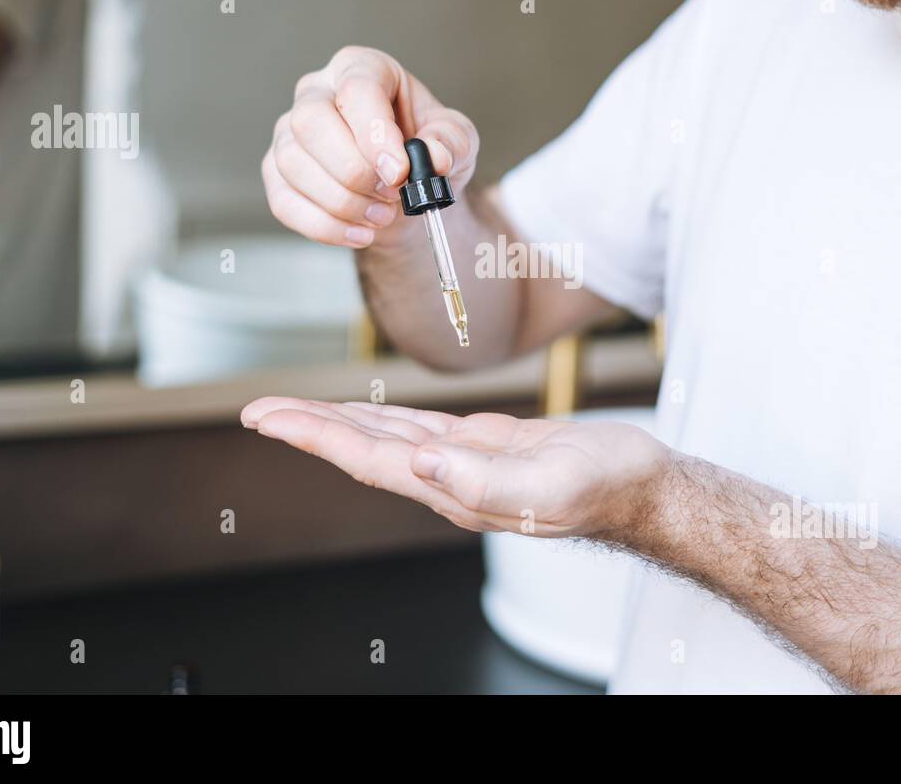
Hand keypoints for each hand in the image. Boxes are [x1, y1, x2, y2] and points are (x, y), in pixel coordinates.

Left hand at [240, 398, 670, 538]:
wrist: (642, 486)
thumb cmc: (608, 486)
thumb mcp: (551, 483)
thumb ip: (486, 478)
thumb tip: (422, 462)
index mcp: (455, 490)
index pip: (368, 460)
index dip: (314, 437)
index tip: (267, 419)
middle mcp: (448, 479)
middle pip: (363, 450)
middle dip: (308, 428)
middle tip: (257, 411)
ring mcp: (464, 463)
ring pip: (386, 439)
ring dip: (337, 423)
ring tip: (294, 411)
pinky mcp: (484, 446)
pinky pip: (419, 429)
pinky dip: (385, 418)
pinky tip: (368, 413)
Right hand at [262, 46, 478, 249]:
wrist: (405, 191)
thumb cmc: (424, 151)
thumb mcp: (456, 140)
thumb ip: (451, 143)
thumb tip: (434, 157)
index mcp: (362, 69)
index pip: (357, 89)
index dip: (375, 134)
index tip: (400, 172)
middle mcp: (316, 92)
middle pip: (310, 121)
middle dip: (353, 170)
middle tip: (392, 195)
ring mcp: (289, 132)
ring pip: (293, 164)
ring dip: (343, 202)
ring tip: (383, 216)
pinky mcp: (276, 173)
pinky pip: (284, 202)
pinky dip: (325, 227)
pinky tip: (359, 233)